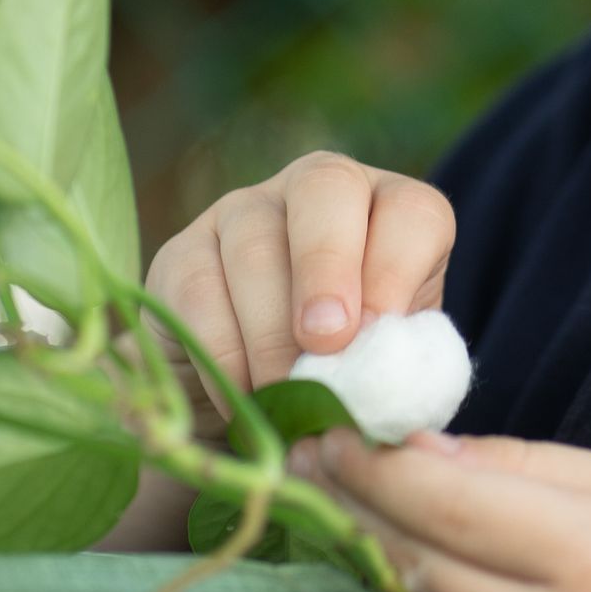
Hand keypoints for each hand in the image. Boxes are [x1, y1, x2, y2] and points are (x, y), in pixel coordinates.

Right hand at [143, 152, 455, 437]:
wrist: (267, 402)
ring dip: (270, 330)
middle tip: (325, 345)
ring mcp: (241, 212)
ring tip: (283, 396)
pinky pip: (195, 289)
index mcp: (388, 211)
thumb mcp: (385, 372)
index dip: (396, 268)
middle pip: (324, 189)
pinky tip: (238, 400)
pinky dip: (219, 353)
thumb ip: (393, 373)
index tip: (378, 334)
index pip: (410, 210)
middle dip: (326, 268)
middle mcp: (315, 191)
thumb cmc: (347, 383)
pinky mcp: (181, 253)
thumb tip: (384, 398)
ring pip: (253, 241)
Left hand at [288, 428, 590, 591]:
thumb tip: (422, 448)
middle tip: (305, 453)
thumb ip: (520, 464)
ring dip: (358, 544)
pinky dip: (386, 591)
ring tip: (321, 494)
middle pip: (417, 556)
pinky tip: (362, 553)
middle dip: (353, 500)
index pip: (455, 504)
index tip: (335, 431)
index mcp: (590, 554)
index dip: (381, 467)